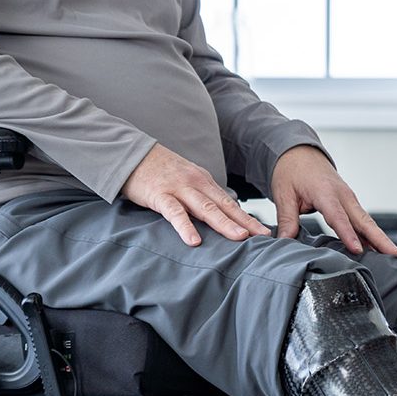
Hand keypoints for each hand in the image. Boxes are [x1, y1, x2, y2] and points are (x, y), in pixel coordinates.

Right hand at [123, 144, 270, 246]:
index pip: (230, 204)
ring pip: (205, 208)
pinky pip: (175, 213)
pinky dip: (185, 227)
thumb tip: (220, 218)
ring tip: (240, 237)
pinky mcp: (160, 195)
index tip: (265, 233)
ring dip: (224, 223)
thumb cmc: (159, 172)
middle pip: (225, 206)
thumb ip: (201, 198)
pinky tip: (194, 241)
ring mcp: (179, 189)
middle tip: (263, 237)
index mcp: (204, 182)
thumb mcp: (186, 181)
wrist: (131, 154)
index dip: (248, 218)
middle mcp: (196, 184)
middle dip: (245, 222)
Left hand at [269, 146, 396, 255]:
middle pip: (364, 221)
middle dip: (380, 239)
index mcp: (325, 192)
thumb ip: (287, 219)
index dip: (348, 235)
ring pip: (367, 221)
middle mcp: (342, 195)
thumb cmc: (292, 170)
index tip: (358, 250)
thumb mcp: (283, 194)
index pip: (338, 217)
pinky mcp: (349, 202)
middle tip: (395, 254)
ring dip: (381, 238)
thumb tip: (285, 240)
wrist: (299, 153)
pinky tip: (377, 248)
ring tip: (394, 255)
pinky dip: (371, 234)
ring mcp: (348, 199)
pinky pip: (362, 220)